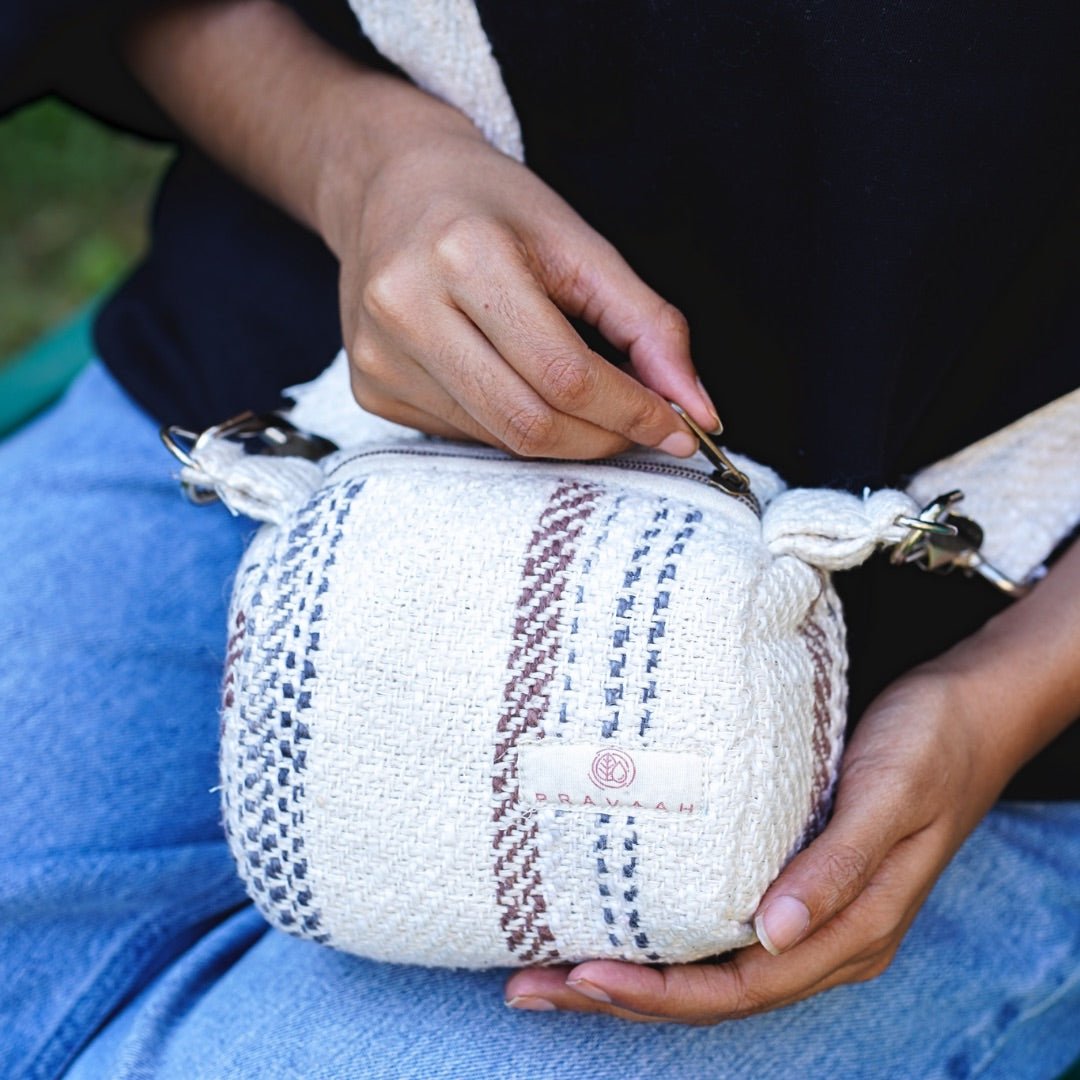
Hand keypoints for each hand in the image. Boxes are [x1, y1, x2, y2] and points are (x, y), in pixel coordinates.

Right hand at [125, 0, 717, 458]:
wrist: (387, 186)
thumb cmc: (491, 207)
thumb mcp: (579, 242)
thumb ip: (648, 325)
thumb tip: (699, 410)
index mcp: (463, 254)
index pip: (565, 373)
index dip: (632, 412)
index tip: (679, 427)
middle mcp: (406, 308)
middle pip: (530, 422)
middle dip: (603, 438)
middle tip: (642, 427)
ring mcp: (379, 356)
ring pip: (500, 440)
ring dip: (564, 439)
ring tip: (589, 404)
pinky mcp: (369, 389)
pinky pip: (466, 437)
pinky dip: (513, 429)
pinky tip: (519, 386)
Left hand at [504, 659, 1009, 1022]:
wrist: (967, 711)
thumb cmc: (930, 748)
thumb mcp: (889, 799)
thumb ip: (838, 868)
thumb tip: (774, 933)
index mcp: (852, 933)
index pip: (740, 986)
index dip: (659, 991)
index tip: (584, 974)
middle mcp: (825, 938)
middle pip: (712, 990)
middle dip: (622, 995)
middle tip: (531, 986)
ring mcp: (810, 913)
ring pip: (711, 966)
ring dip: (634, 974)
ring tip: (553, 968)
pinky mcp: (796, 879)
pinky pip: (721, 927)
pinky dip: (664, 935)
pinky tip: (620, 921)